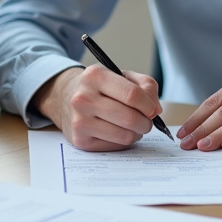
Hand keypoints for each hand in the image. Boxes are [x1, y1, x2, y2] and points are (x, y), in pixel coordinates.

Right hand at [34, 65, 162, 150]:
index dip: (149, 105)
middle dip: (146, 123)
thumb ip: (145, 86)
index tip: (152, 110)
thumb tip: (156, 109)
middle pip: (130, 118)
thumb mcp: (121, 75)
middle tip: (146, 121)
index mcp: (95, 76)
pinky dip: (123, 141)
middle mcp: (83, 98)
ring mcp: (79, 120)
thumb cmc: (99, 87)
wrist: (65, 97)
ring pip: (125, 135)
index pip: (132, 95)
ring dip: (136, 134)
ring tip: (132, 126)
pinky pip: (115, 146)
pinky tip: (118, 131)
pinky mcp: (80, 140)